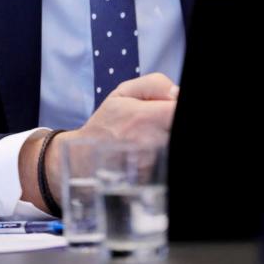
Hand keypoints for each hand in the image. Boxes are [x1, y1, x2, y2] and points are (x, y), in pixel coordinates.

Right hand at [19, 73, 178, 210]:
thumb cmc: (106, 123)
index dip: (176, 106)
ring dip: (166, 136)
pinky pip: (165, 160)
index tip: (170, 106)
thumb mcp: (123, 92)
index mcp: (145, 117)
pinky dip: (161, 153)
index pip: (177, 110)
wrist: (85, 159)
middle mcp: (152, 143)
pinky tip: (150, 151)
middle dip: (170, 122)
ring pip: (170, 143)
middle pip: (176, 127)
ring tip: (151, 135)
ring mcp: (153, 164)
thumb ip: (155, 84)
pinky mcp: (153, 178)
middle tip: (159, 121)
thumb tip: (177, 93)